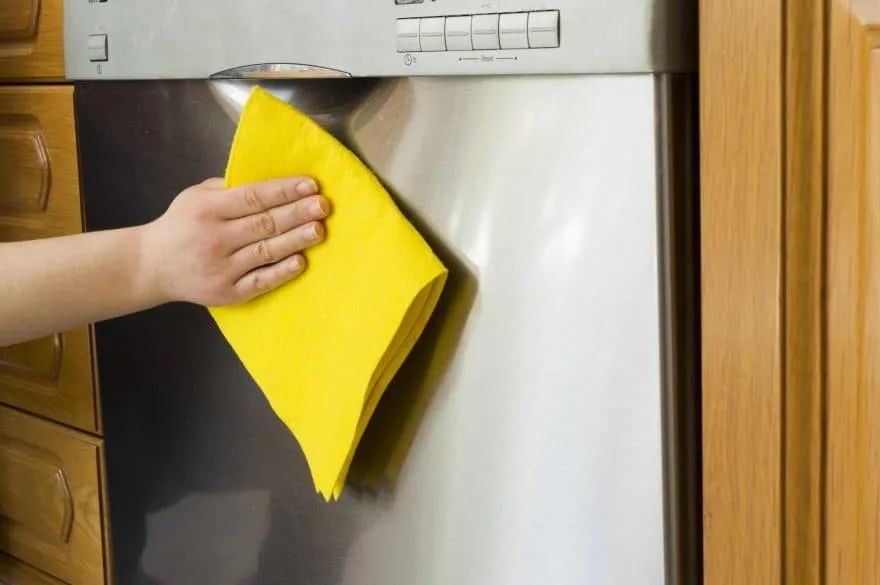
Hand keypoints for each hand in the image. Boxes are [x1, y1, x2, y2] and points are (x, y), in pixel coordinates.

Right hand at [139, 176, 329, 305]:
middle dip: (297, 213)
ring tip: (319, 229)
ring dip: (296, 240)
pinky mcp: (226, 292)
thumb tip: (272, 183)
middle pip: (264, 223)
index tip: (311, 185)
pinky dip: (281, 272)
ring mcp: (221, 268)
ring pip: (266, 251)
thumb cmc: (181, 226)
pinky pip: (260, 282)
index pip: (253, 196)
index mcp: (207, 209)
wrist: (151, 266)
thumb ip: (229, 189)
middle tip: (324, 205)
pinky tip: (300, 262)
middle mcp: (214, 238)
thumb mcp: (195, 197)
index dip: (284, 190)